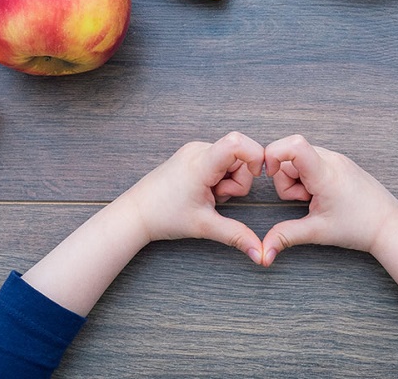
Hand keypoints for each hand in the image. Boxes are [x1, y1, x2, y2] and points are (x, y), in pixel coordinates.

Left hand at [123, 131, 264, 263]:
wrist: (137, 212)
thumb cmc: (165, 216)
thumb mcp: (205, 226)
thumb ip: (236, 236)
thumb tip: (260, 254)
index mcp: (201, 163)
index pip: (237, 142)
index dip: (255, 155)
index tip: (257, 175)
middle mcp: (199, 150)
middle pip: (240, 156)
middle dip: (239, 180)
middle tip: (218, 197)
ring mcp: (195, 150)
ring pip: (232, 159)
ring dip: (229, 180)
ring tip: (209, 195)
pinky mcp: (193, 154)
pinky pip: (220, 160)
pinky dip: (219, 177)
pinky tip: (204, 190)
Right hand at [260, 134, 397, 266]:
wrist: (388, 225)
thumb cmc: (359, 227)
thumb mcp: (317, 232)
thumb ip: (286, 236)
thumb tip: (264, 251)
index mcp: (325, 173)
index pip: (294, 145)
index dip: (273, 154)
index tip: (269, 174)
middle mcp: (331, 159)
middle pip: (290, 155)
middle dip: (285, 178)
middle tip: (303, 199)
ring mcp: (337, 159)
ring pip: (300, 158)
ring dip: (297, 178)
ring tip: (313, 198)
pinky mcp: (339, 162)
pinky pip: (312, 161)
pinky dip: (308, 176)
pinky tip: (320, 194)